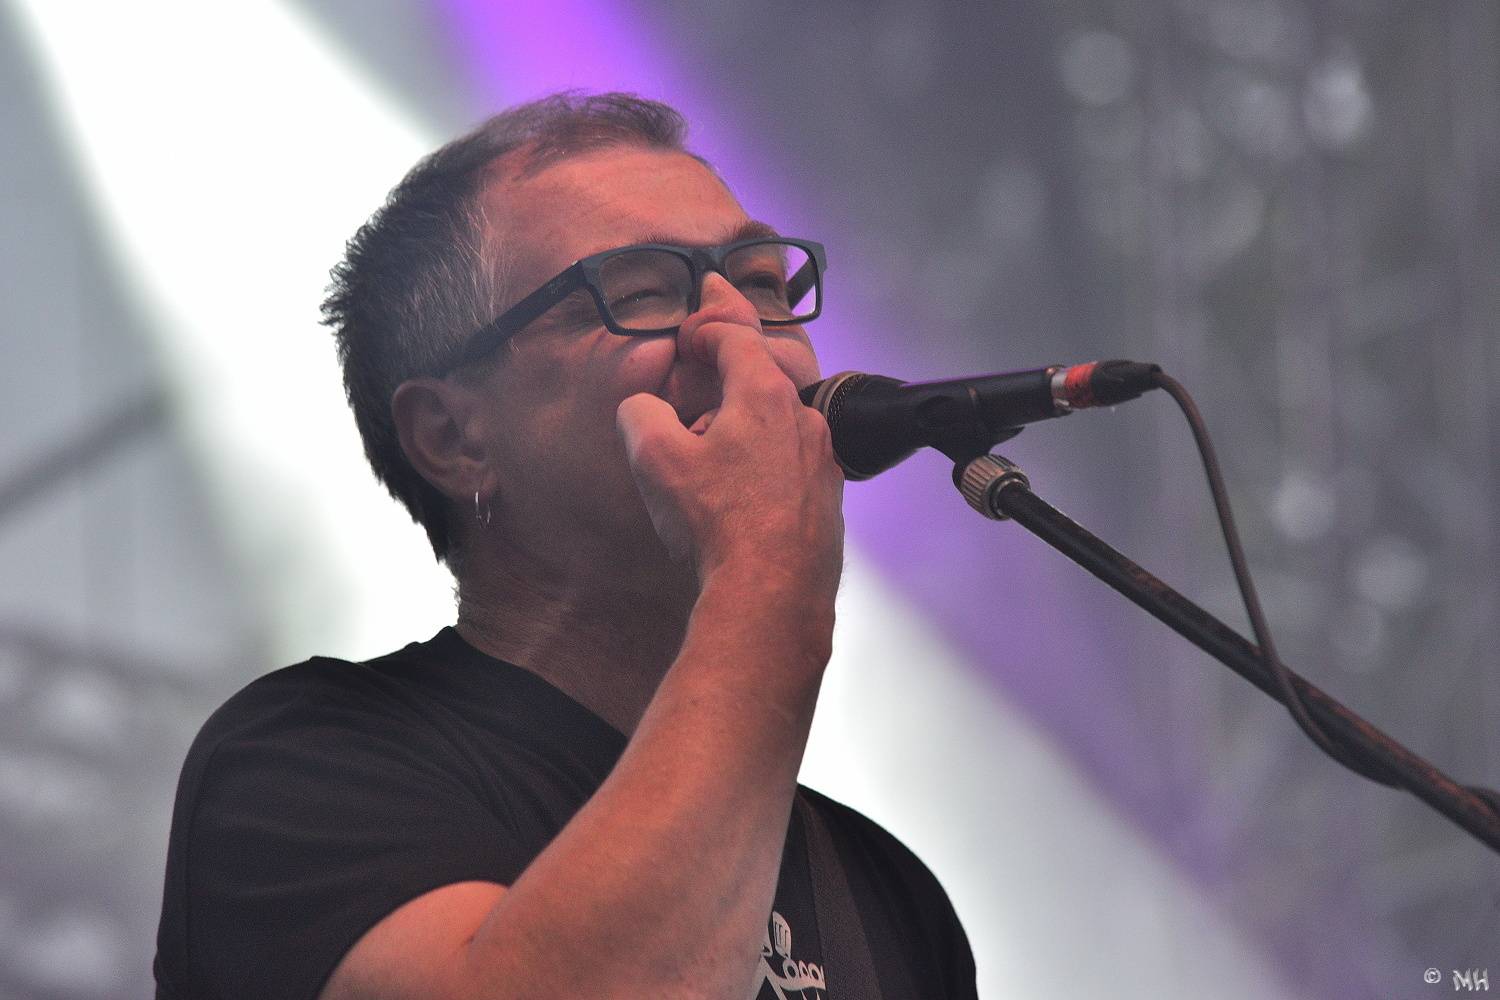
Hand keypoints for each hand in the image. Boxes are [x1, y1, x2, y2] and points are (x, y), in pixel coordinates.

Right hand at [615, 313, 843, 601]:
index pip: (737, 339)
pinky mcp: (828, 501)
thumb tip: (643, 407)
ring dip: (745, 433)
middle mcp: (805, 421)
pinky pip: (792, 469)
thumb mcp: (655, 458)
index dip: (708, 329)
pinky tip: (740, 502)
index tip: (690, 336)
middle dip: (725, 387)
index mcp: (765, 396)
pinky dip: (765, 470)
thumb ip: (640, 414)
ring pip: (778, 429)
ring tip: (710, 467)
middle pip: (761, 384)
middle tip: (694, 406)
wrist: (773, 594)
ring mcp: (823, 462)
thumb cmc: (718, 522)